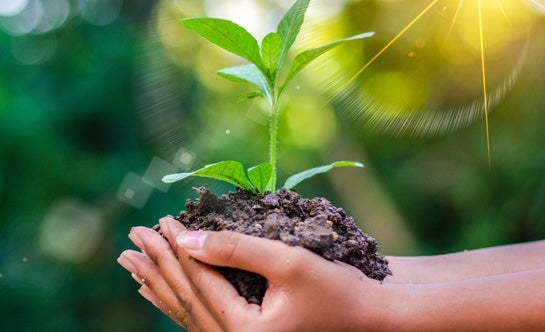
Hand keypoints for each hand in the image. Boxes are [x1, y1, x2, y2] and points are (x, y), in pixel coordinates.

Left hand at [117, 217, 399, 331]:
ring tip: (133, 264)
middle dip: (157, 266)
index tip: (159, 221)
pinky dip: (178, 301)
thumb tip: (186, 239)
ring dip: (160, 283)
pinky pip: (202, 319)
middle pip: (186, 299)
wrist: (370, 319)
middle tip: (133, 237)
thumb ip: (237, 250)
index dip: (178, 249)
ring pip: (188, 312)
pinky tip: (160, 291)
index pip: (200, 283)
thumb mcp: (289, 263)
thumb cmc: (337, 290)